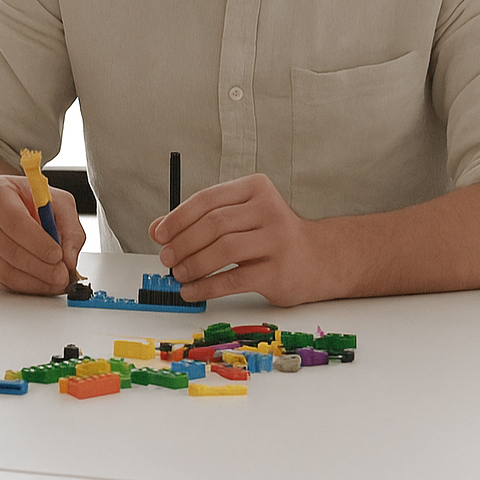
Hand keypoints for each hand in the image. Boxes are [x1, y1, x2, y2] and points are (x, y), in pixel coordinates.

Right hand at [0, 174, 84, 294]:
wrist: (11, 203)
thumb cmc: (32, 199)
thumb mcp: (59, 201)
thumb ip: (70, 227)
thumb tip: (69, 259)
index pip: (15, 221)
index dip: (37, 242)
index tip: (58, 254)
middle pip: (9, 249)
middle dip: (40, 267)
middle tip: (63, 274)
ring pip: (5, 270)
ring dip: (35, 280)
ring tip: (57, 281)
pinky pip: (4, 280)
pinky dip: (28, 286)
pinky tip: (45, 283)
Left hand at [149, 173, 323, 306]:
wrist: (321, 258)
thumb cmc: (272, 235)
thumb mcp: (241, 217)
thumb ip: (202, 219)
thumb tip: (158, 229)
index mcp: (255, 188)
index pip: (207, 199)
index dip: (178, 218)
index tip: (159, 234)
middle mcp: (269, 209)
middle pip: (213, 224)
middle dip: (182, 243)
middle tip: (166, 258)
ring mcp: (277, 240)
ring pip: (222, 250)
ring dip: (193, 265)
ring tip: (179, 275)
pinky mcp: (278, 271)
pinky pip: (233, 279)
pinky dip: (206, 286)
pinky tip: (193, 291)